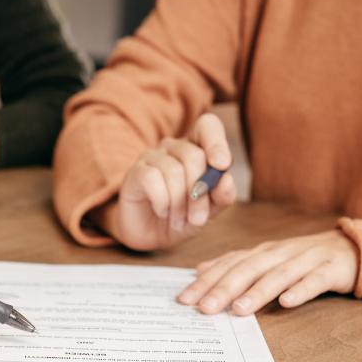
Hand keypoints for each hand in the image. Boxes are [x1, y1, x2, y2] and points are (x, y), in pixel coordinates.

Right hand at [100, 113, 237, 250]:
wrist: (150, 236)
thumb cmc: (183, 217)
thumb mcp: (209, 211)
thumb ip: (222, 196)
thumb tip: (226, 180)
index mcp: (196, 148)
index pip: (207, 125)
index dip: (216, 142)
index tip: (222, 165)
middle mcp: (173, 147)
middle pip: (193, 156)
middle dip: (200, 192)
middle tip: (198, 219)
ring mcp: (152, 157)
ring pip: (174, 170)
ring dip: (180, 203)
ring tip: (179, 222)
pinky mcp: (135, 172)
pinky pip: (152, 179)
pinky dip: (162, 202)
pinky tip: (162, 212)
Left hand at [177, 230, 358, 314]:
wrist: (352, 248)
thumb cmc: (303, 260)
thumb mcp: (267, 260)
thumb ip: (235, 264)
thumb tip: (199, 270)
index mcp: (263, 252)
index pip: (229, 265)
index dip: (206, 281)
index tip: (184, 299)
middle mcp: (280, 253)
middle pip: (249, 269)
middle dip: (225, 288)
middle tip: (204, 308)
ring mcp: (307, 259)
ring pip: (279, 275)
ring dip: (258, 292)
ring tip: (239, 309)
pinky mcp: (331, 269)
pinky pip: (315, 280)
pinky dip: (301, 290)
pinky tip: (288, 303)